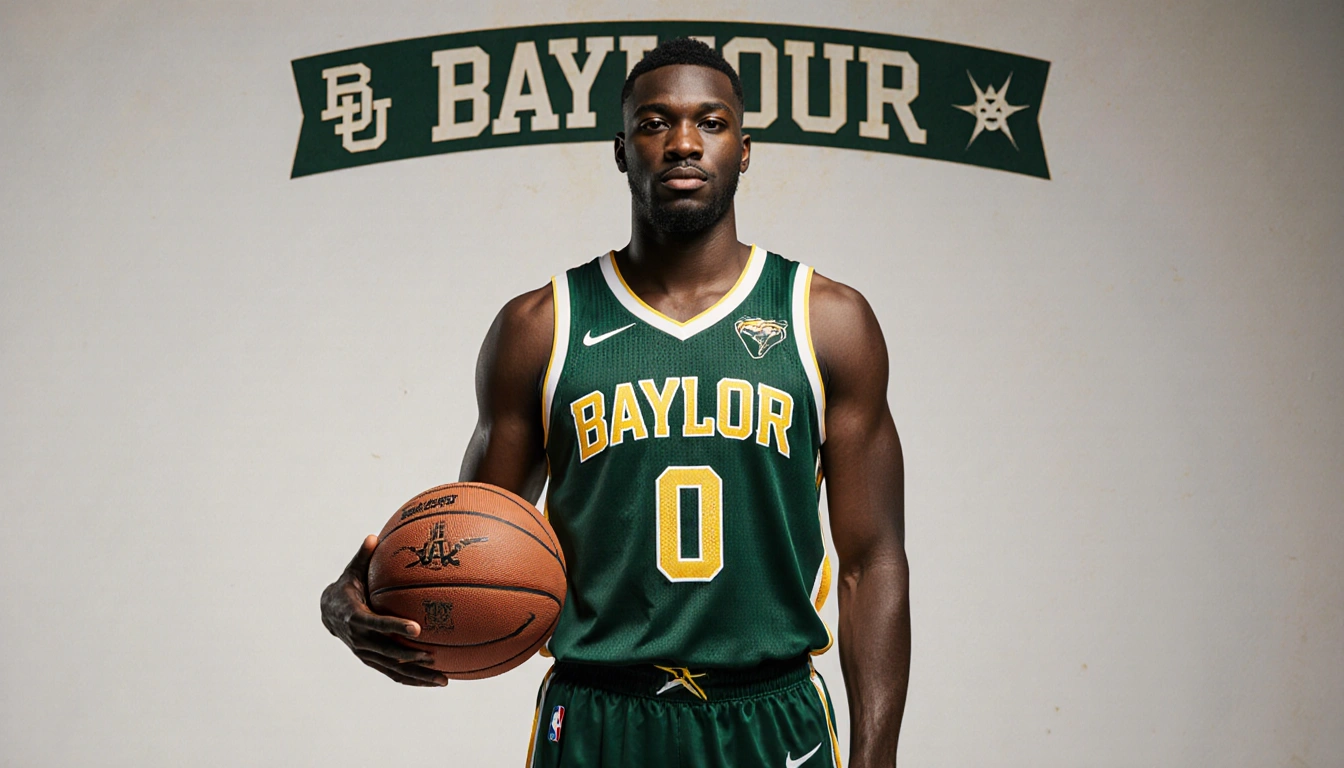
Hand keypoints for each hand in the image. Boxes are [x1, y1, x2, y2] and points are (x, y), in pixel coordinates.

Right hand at [321, 535, 448, 686]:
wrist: (328, 612)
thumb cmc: (347, 587)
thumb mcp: (351, 572)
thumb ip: (363, 556)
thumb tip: (373, 536)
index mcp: (354, 617)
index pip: (376, 624)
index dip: (395, 627)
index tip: (417, 628)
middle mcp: (359, 640)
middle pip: (386, 653)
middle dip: (410, 657)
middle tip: (434, 657)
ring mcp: (365, 654)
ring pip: (392, 669)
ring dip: (417, 676)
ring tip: (443, 680)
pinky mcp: (371, 661)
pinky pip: (393, 673)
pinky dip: (412, 680)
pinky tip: (434, 682)